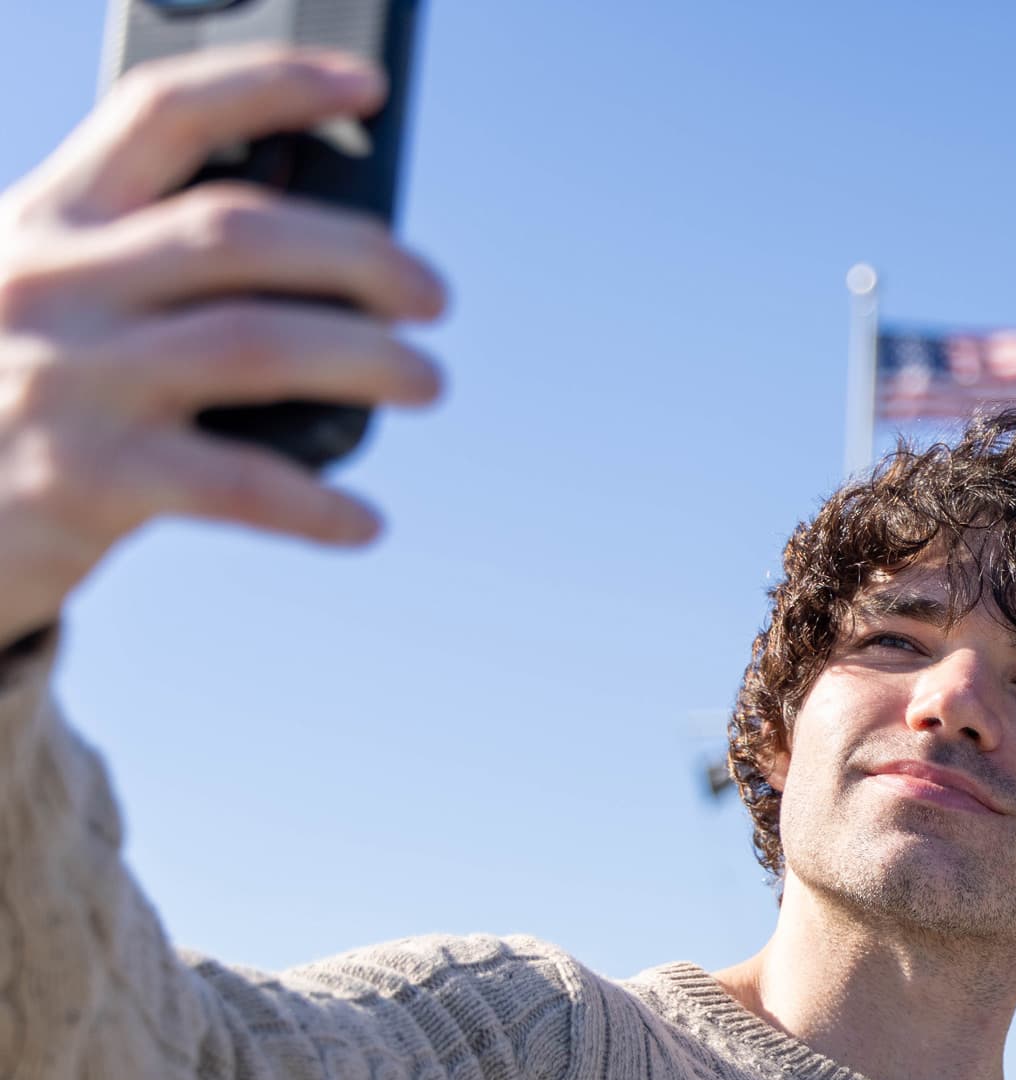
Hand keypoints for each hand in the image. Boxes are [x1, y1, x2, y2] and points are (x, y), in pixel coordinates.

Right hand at [0, 44, 446, 644]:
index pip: (165, 112)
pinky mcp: (84, 479)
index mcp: (43, 220)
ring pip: (258, 342)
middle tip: (434, 296)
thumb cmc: (2, 404)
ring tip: (427, 381)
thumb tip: (330, 267)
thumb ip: (140, 268)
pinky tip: (362, 521)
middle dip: (361, 255)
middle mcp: (49, 283)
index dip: (275, 84)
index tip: (370, 87)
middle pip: (239, 232)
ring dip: (369, 360)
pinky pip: (240, 483)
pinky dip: (317, 505)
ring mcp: (65, 379)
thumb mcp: (39, 303)